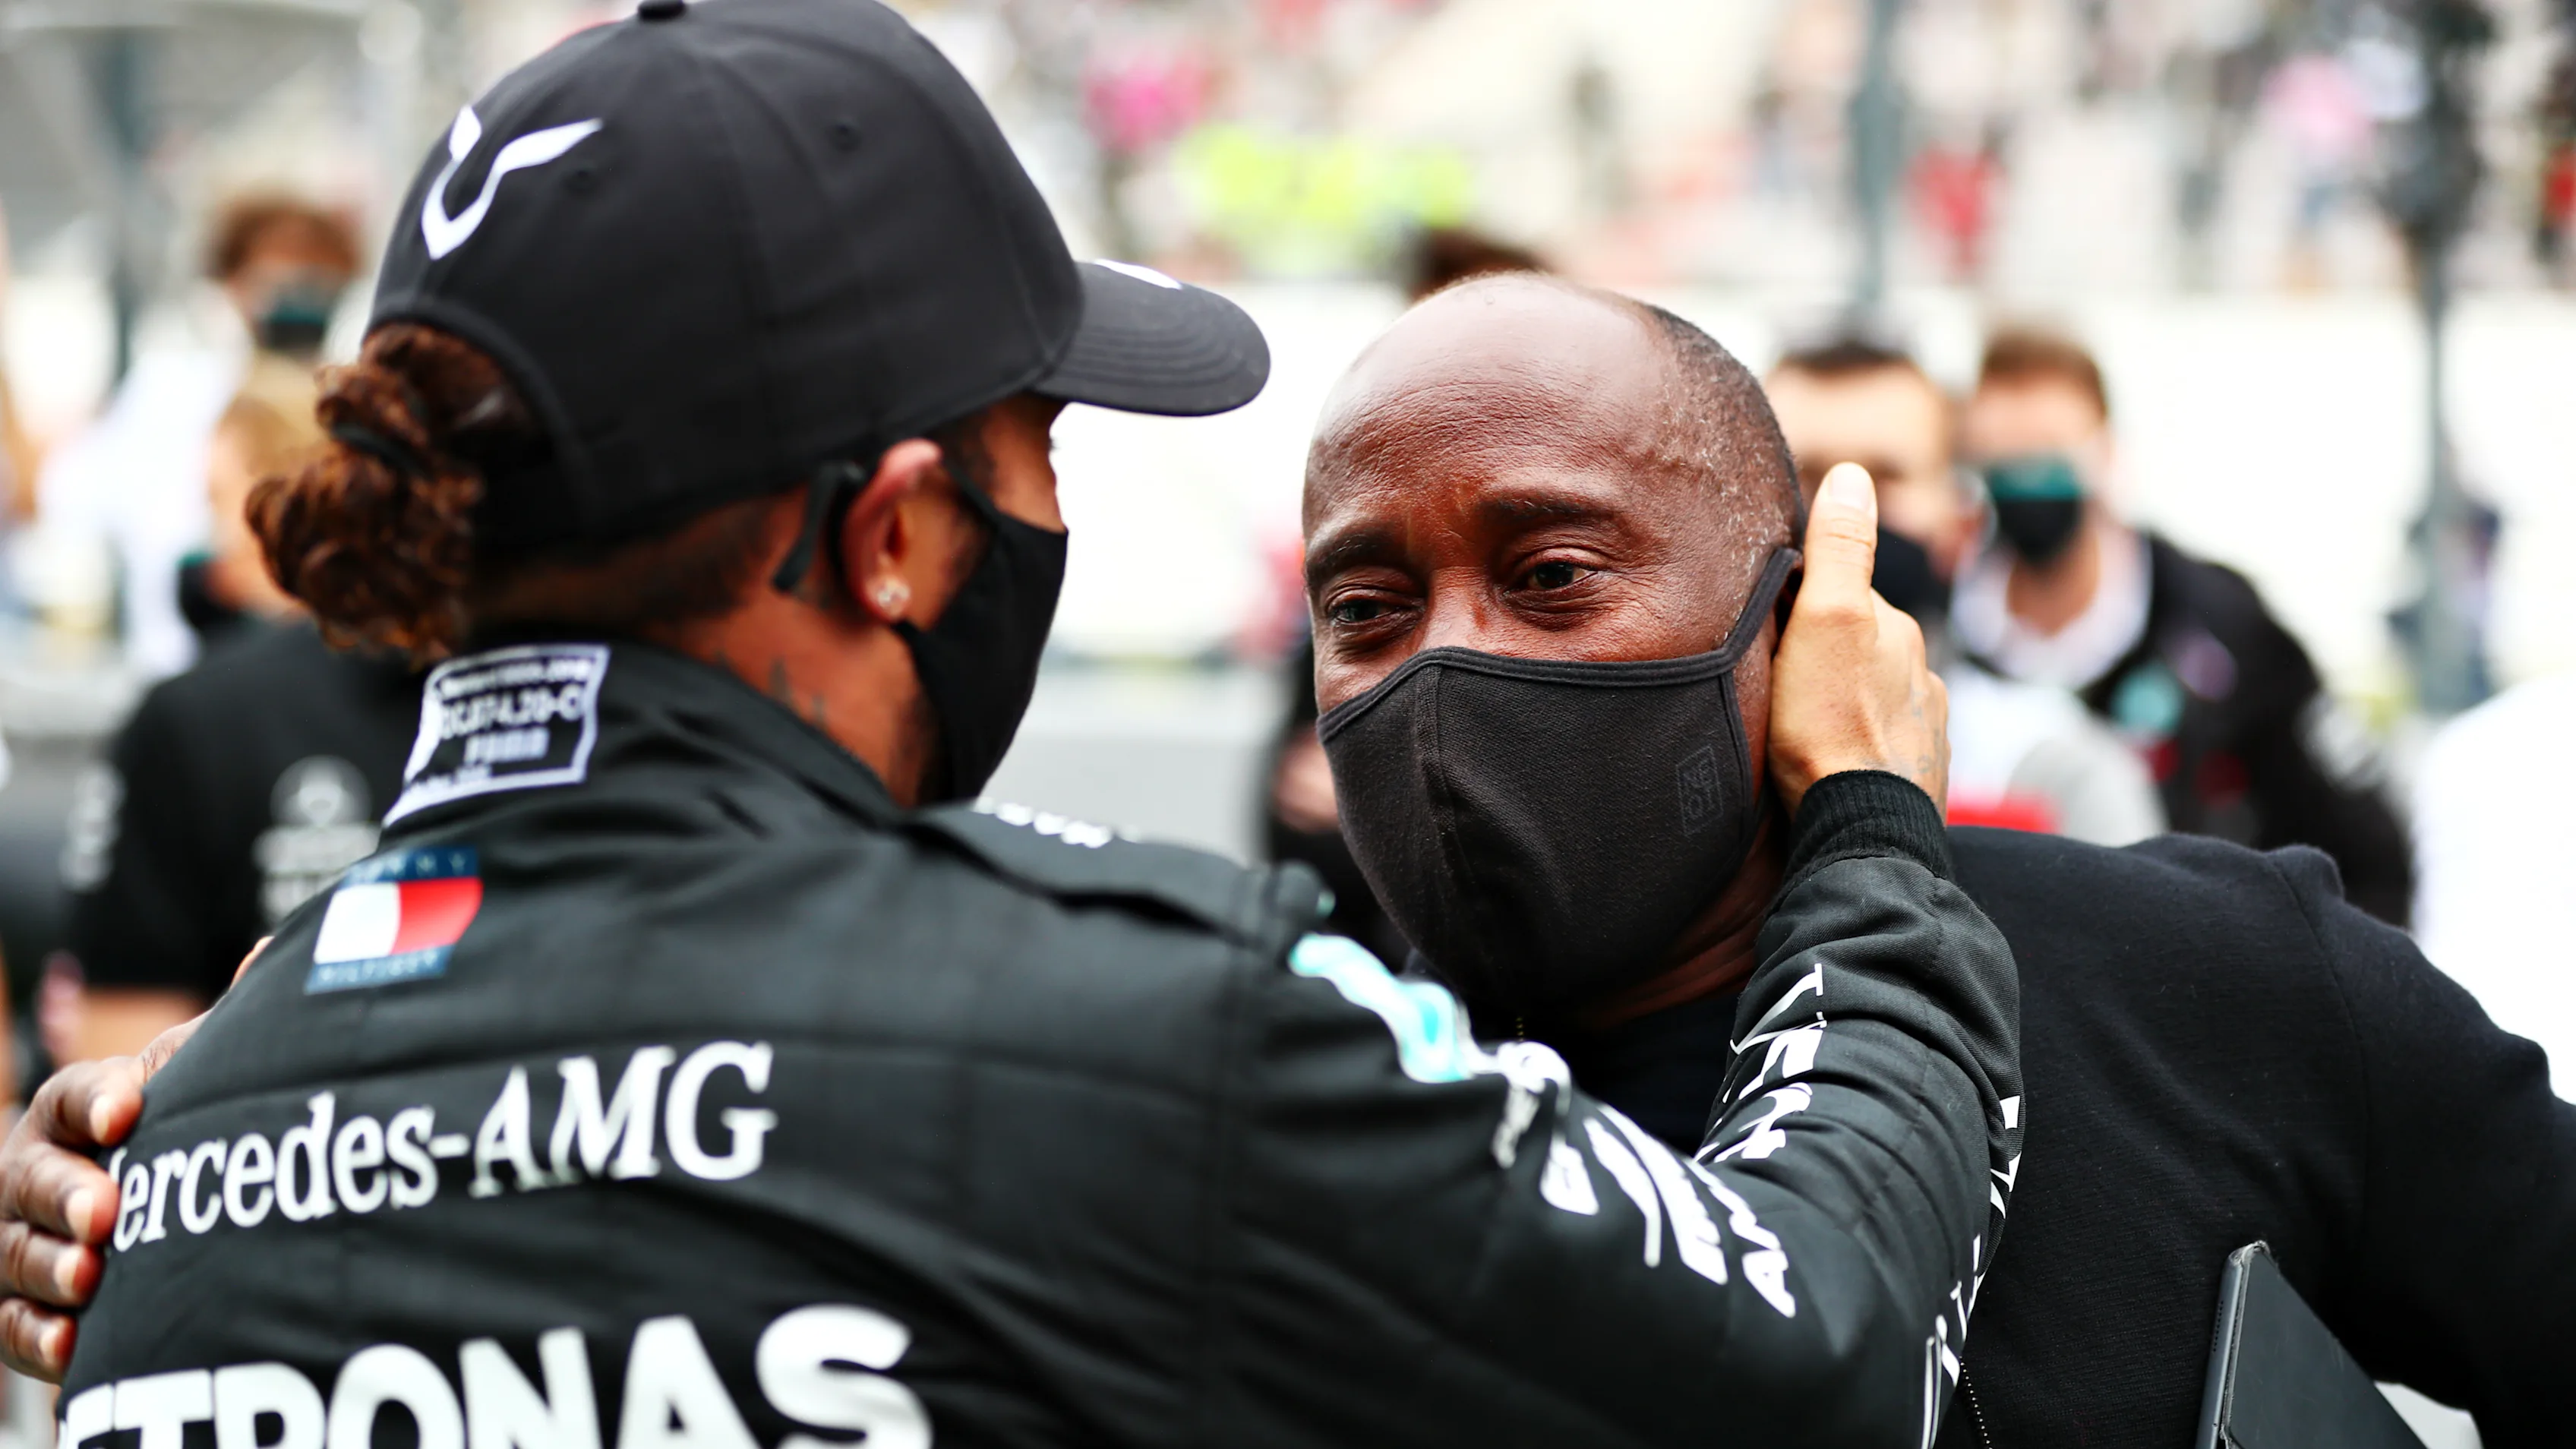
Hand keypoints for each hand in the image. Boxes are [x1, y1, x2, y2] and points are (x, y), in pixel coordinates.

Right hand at [0, 1011, 201, 1379]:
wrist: (163, 1215)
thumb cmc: (180, 1132)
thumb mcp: (201, 1082)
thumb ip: (223, 1036)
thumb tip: (266, 955)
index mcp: (74, 1110)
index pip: (72, 1096)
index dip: (97, 1100)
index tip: (131, 1108)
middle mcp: (34, 1173)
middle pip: (32, 1180)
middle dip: (67, 1194)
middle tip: (108, 1211)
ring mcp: (23, 1241)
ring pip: (16, 1254)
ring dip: (52, 1266)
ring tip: (93, 1277)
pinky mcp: (27, 1309)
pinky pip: (15, 1327)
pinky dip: (39, 1335)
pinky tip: (73, 1344)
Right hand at [1768, 463, 1947, 816]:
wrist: (1861, 828)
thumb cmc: (1831, 724)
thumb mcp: (1825, 619)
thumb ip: (1839, 548)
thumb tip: (1852, 474)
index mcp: (1896, 630)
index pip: (1843, 596)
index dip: (1803, 605)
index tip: (1771, 628)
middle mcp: (1921, 672)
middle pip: (1861, 645)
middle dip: (1826, 654)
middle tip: (1780, 681)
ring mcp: (1925, 726)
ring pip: (1874, 696)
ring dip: (1844, 702)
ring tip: (1802, 727)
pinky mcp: (1919, 774)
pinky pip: (1884, 744)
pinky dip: (1860, 744)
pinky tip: (1832, 762)